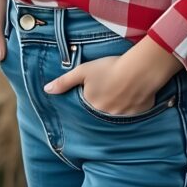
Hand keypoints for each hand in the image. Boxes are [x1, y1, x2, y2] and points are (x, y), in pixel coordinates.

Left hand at [43, 55, 157, 115]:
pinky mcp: (140, 114)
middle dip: (105, 102)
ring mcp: (124, 117)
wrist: (140, 69)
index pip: (88, 106)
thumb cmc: (110, 68)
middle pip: (103, 111)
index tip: (98, 88)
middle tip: (111, 87)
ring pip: (118, 113)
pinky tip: (136, 93)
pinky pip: (134, 113)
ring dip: (119, 105)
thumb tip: (46, 90)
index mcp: (92, 107)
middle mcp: (107, 116)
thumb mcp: (83, 71)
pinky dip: (133, 105)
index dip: (92, 96)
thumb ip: (64, 82)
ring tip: (123, 90)